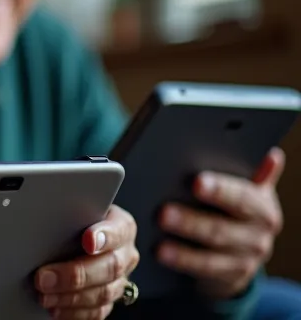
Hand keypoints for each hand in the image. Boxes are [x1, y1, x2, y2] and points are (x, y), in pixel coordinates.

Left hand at [35, 205, 138, 319]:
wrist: (80, 237)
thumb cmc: (75, 221)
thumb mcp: (75, 210)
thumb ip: (70, 212)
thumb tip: (43, 215)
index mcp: (121, 227)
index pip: (119, 230)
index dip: (105, 236)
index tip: (88, 240)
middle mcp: (125, 255)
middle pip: (110, 267)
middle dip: (75, 274)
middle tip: (44, 276)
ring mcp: (119, 280)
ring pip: (103, 293)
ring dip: (70, 297)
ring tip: (44, 295)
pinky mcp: (108, 301)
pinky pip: (97, 312)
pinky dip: (74, 313)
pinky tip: (55, 308)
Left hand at [158, 147, 285, 297]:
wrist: (245, 250)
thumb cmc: (235, 209)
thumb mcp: (246, 190)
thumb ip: (253, 173)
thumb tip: (273, 155)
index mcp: (262, 207)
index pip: (242, 197)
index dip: (220, 189)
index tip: (196, 182)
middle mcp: (258, 234)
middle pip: (222, 227)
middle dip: (191, 220)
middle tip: (162, 211)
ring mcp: (246, 258)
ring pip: (211, 253)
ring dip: (183, 248)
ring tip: (158, 241)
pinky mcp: (232, 276)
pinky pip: (204, 270)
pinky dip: (182, 262)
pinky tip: (161, 254)